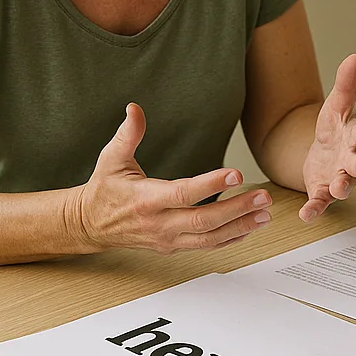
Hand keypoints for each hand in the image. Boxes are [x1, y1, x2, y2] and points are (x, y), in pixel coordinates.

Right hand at [70, 103, 273, 253]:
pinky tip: (250, 228)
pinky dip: (231, 239)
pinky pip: (206, 246)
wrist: (90, 225)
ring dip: (240, 227)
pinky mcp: (173, 247)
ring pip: (209, 238)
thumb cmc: (105, 189)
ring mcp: (167, 238)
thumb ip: (128, 134)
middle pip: (203, 220)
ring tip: (265, 214)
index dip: (211, 185)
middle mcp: (159, 223)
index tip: (236, 174)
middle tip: (263, 197)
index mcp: (146, 199)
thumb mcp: (111, 158)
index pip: (182, 194)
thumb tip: (134, 108)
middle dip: (237, 210)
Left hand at [299, 54, 355, 220]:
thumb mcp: (337, 103)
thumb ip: (346, 82)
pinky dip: (314, 209)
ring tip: (337, 188)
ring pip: (345, 186)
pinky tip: (305, 215)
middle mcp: (353, 160)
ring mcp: (339, 178)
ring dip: (342, 187)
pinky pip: (320, 203)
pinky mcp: (323, 192)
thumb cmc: (335, 128)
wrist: (320, 152)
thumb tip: (355, 55)